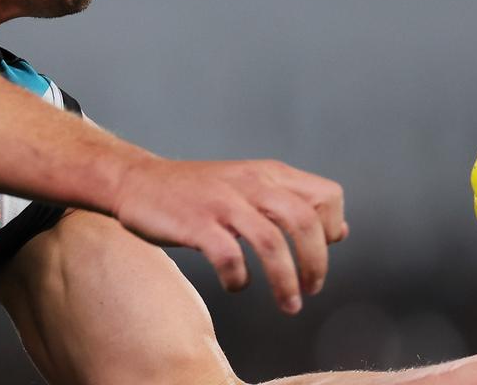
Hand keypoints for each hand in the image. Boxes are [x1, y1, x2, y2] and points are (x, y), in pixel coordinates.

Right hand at [115, 156, 347, 314]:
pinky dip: (239, 278)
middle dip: (315, 263)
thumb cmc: (196, 190)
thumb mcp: (249, 185)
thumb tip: (340, 231)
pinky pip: (229, 256)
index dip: (330, 228)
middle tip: (311, 289)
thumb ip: (292, 203)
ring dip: (285, 280)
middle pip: (304, 221)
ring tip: (288, 303)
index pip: (327, 196)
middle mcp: (248, 183)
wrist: (135, 180)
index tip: (316, 251)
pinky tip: (236, 284)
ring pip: (271, 242)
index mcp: (266, 173)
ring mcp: (221, 202)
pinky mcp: (195, 223)